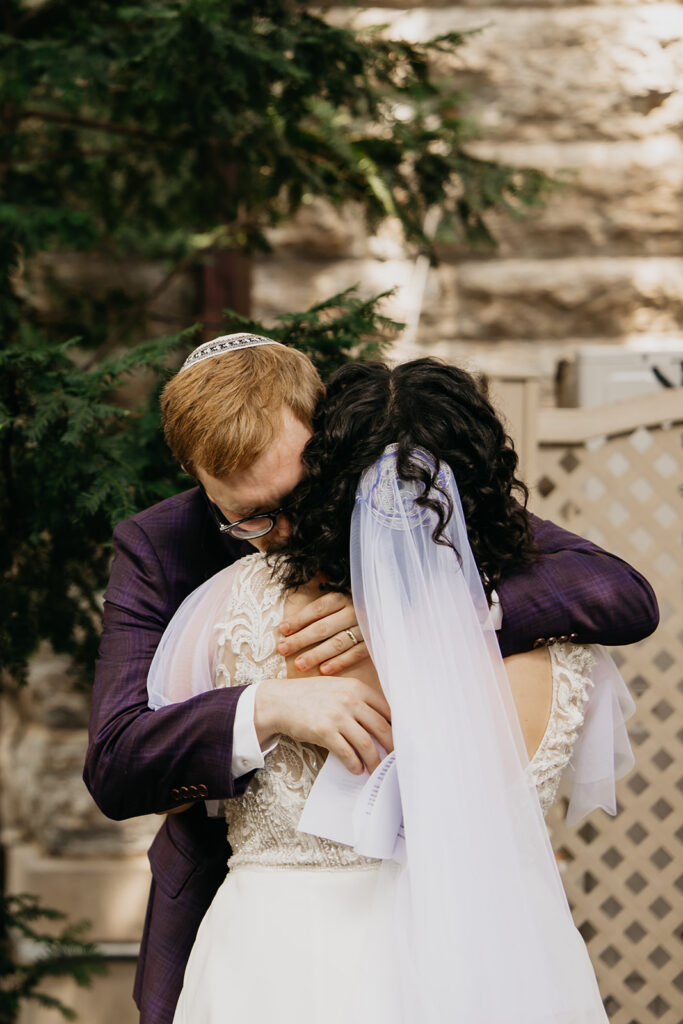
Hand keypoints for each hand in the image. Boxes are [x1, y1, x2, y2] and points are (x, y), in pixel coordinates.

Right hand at [254, 676, 392, 774]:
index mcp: (357, 687)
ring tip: (376, 770)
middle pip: (382, 728)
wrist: (279, 701)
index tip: (402, 739)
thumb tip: (383, 721)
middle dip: (392, 747)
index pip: (388, 709)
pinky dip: (355, 764)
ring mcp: (338, 716)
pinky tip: (357, 769)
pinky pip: (348, 754)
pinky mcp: (325, 732)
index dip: (398, 727)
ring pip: (367, 745)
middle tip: (395, 760)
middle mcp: (350, 700)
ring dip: (374, 762)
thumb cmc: (310, 696)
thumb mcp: (337, 687)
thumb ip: (359, 699)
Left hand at [278, 591, 368, 674]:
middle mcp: (354, 611)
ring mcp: (364, 628)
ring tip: (299, 664)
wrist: (379, 620)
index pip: (318, 608)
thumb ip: (314, 611)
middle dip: (301, 639)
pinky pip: (355, 654)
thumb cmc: (345, 614)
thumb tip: (284, 625)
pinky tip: (323, 670)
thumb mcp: (334, 604)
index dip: (299, 619)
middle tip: (283, 649)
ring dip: (317, 654)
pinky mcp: (372, 643)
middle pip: (324, 627)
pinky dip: (339, 662)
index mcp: (342, 598)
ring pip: (338, 642)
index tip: (282, 630)